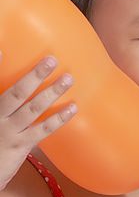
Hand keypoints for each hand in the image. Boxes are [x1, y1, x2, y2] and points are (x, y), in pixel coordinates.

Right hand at [0, 52, 76, 190]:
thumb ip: (7, 103)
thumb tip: (20, 86)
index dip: (1, 66)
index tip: (7, 50)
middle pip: (16, 91)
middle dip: (34, 74)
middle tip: (51, 60)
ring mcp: (7, 131)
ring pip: (32, 108)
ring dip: (52, 92)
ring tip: (69, 79)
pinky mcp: (20, 146)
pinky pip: (43, 130)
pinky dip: (59, 118)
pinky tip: (73, 108)